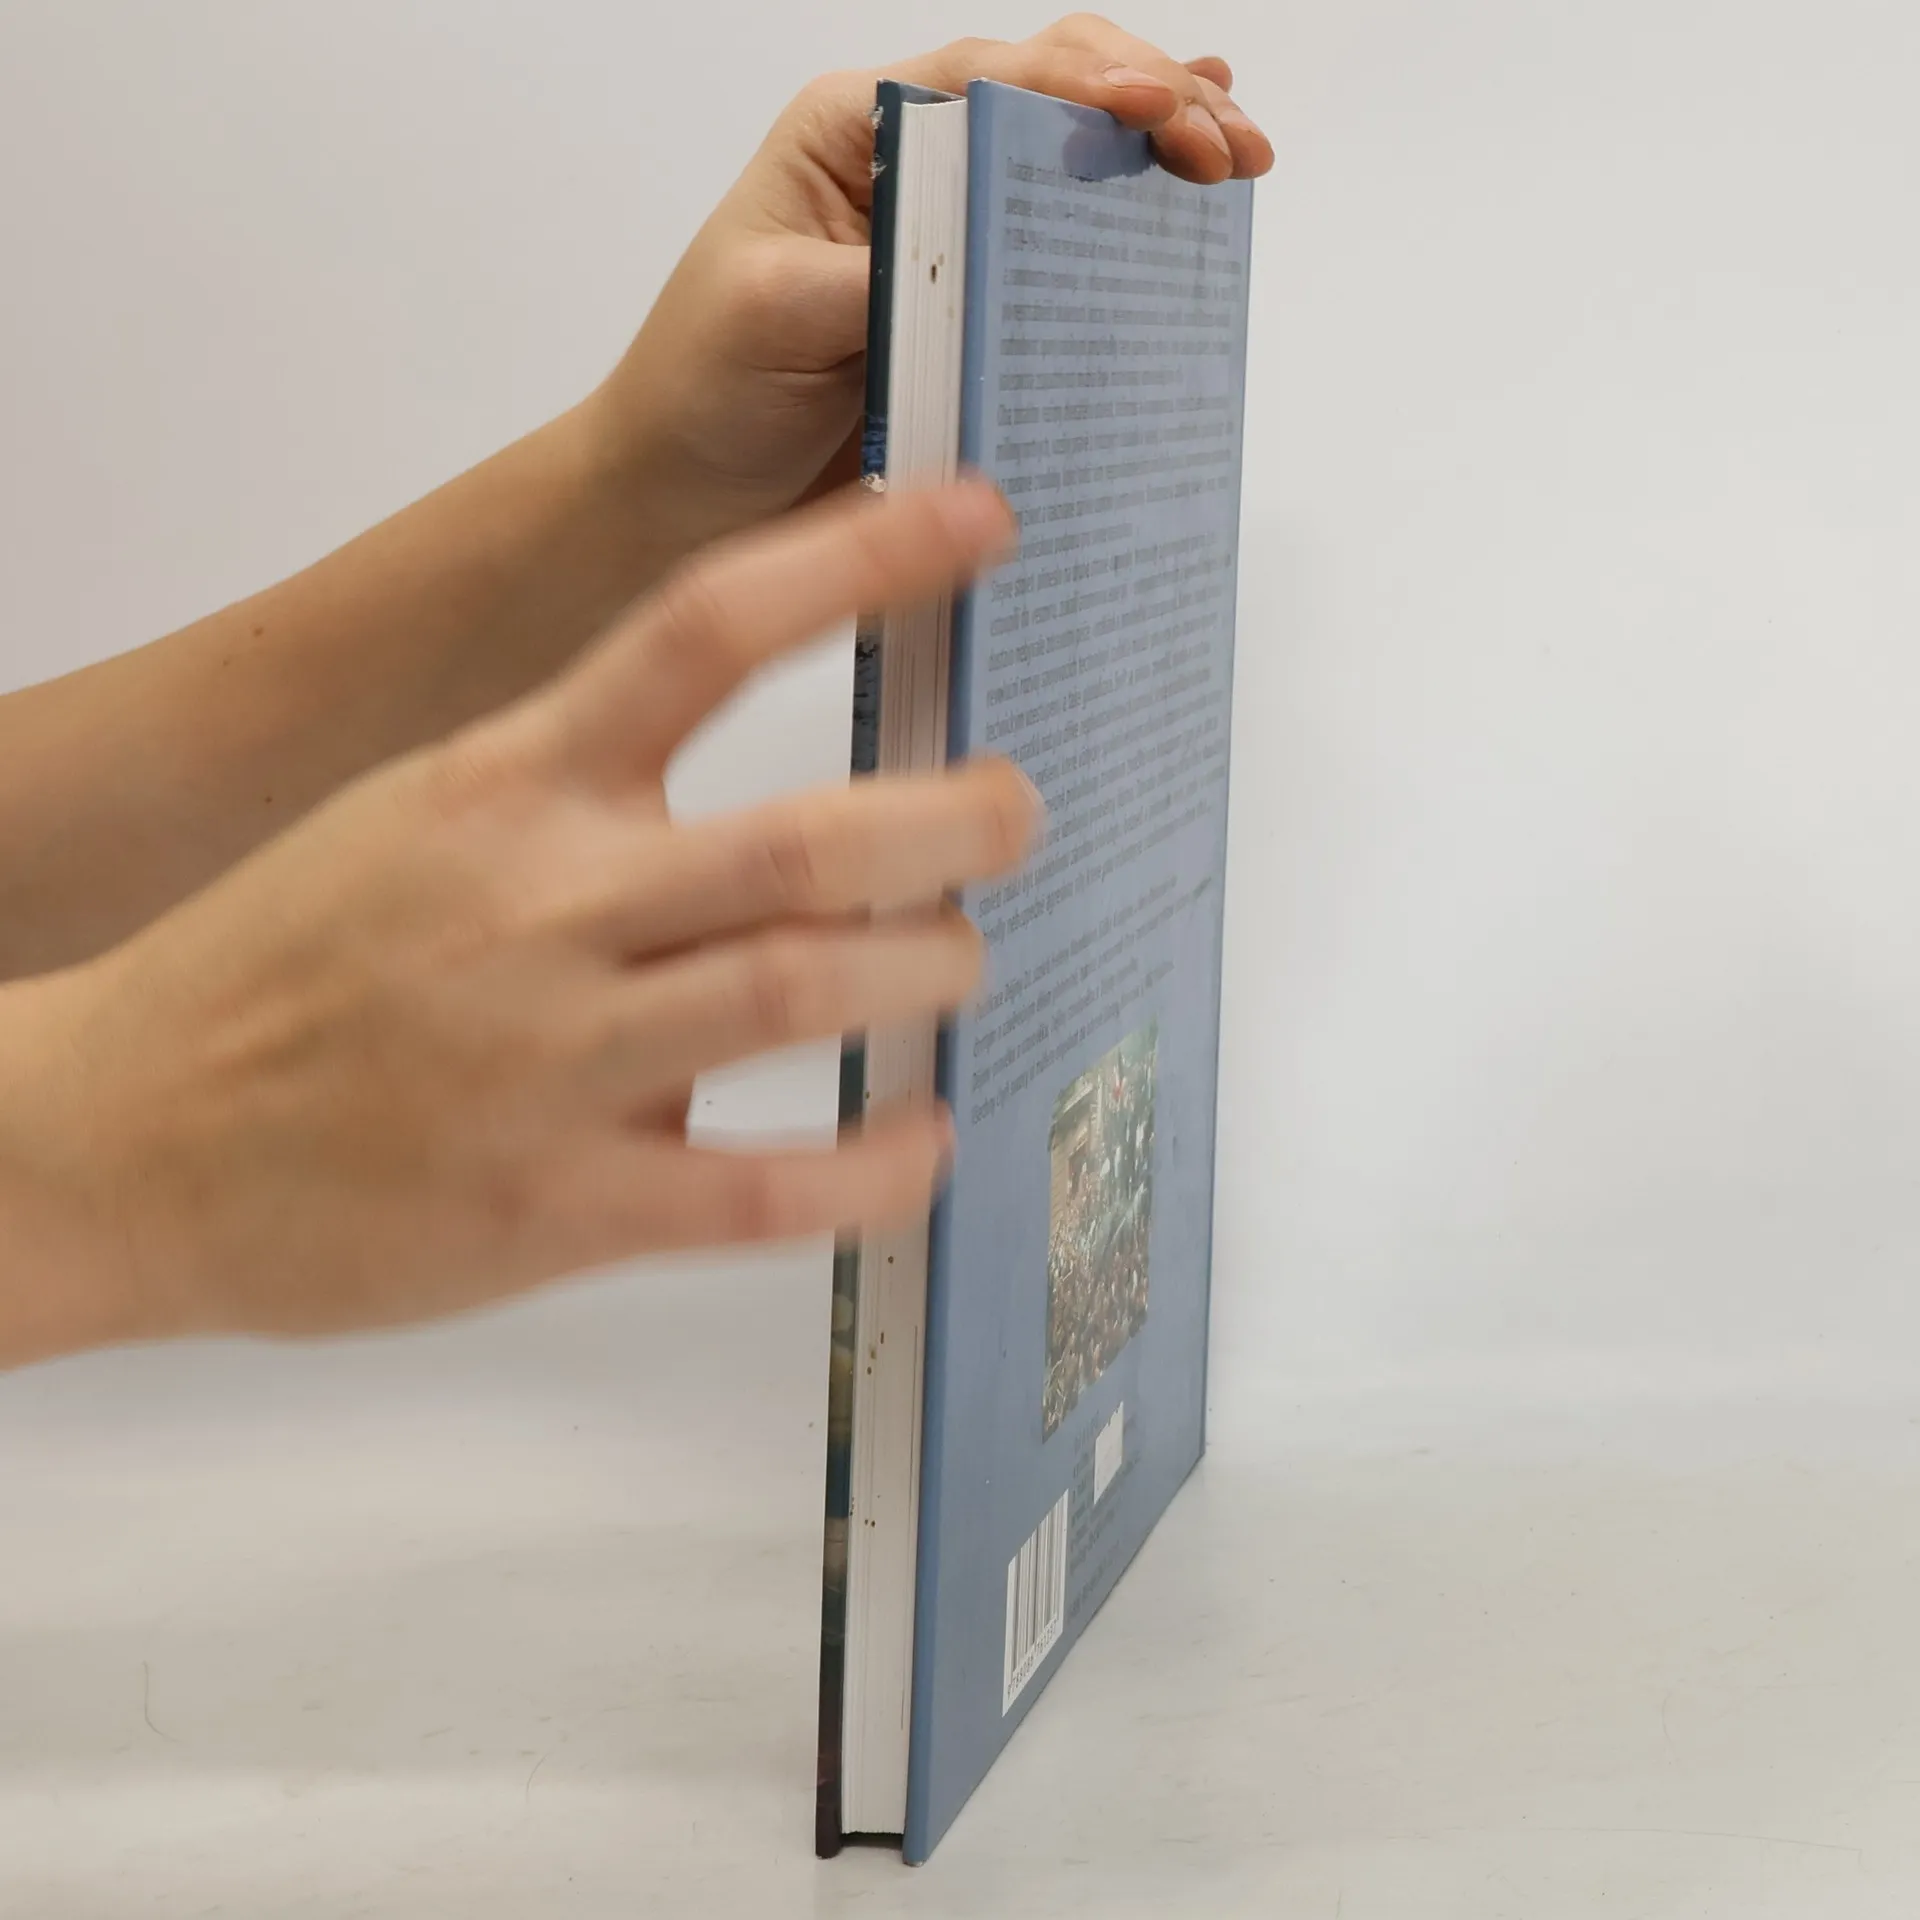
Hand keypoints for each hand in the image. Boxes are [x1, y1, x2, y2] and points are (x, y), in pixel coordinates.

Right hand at [0, 481, 1034, 1361]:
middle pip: (806, 835)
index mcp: (507, 788)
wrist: (110, 1138)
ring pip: (802, 988)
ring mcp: (550, 1063)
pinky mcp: (554, 1209)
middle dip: (954, 817)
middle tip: (1016, 810)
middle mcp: (541, 907)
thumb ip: (574, 789)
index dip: (861, 561)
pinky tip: (925, 1138)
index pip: (707, 628)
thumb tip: (751, 786)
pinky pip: (762, 1190)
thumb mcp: (419, 822)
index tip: (977, 518)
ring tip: (964, 959)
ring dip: (927, 969)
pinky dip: (872, 1165)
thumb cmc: (274, 972)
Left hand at [596, 16, 1272, 543]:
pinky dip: (1129, 235)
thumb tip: (981, 266)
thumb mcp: (772, 311)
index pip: (995, 79)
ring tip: (1238, 162)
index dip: (1092, 85)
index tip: (1165, 111)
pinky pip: (1062, 269)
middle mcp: (911, 174)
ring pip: (1072, 173)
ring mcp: (950, 247)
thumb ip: (879, 274)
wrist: (680, 500)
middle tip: (1230, 146)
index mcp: (853, 133)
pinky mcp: (972, 323)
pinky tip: (1190, 203)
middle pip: (1055, 101)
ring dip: (1160, 155)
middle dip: (1153, 103)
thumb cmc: (700, 391)